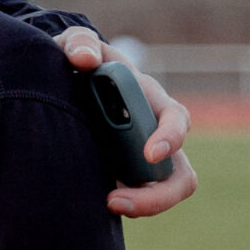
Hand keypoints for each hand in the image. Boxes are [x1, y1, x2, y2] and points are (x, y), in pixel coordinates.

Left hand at [55, 27, 199, 217]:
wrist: (68, 78)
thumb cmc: (80, 58)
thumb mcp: (76, 43)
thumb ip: (79, 43)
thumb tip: (84, 59)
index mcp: (149, 99)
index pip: (176, 120)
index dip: (170, 138)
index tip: (149, 154)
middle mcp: (154, 133)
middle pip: (180, 174)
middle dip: (159, 195)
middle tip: (117, 201)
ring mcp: (141, 158)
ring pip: (160, 192)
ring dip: (142, 206)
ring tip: (106, 205)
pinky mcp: (122, 174)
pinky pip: (132, 196)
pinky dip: (120, 203)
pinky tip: (90, 204)